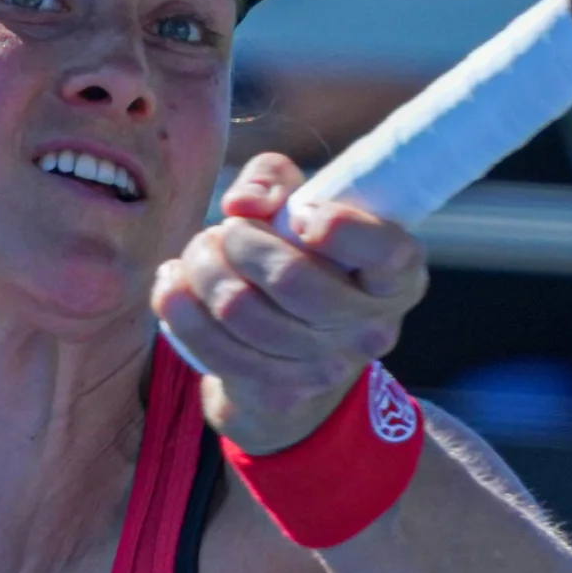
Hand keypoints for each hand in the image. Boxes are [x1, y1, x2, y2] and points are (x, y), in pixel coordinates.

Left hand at [146, 152, 429, 452]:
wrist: (290, 358)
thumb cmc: (301, 258)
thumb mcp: (301, 202)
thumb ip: (275, 181)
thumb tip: (241, 205)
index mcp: (396, 274)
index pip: (384, 251)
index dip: (338, 226)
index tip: (301, 215)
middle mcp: (370, 326)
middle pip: (289, 278)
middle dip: (239, 241)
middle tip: (228, 231)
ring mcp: (325, 367)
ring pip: (238, 308)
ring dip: (202, 266)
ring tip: (202, 252)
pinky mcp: (276, 391)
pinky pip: (207, 342)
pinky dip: (177, 302)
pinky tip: (175, 280)